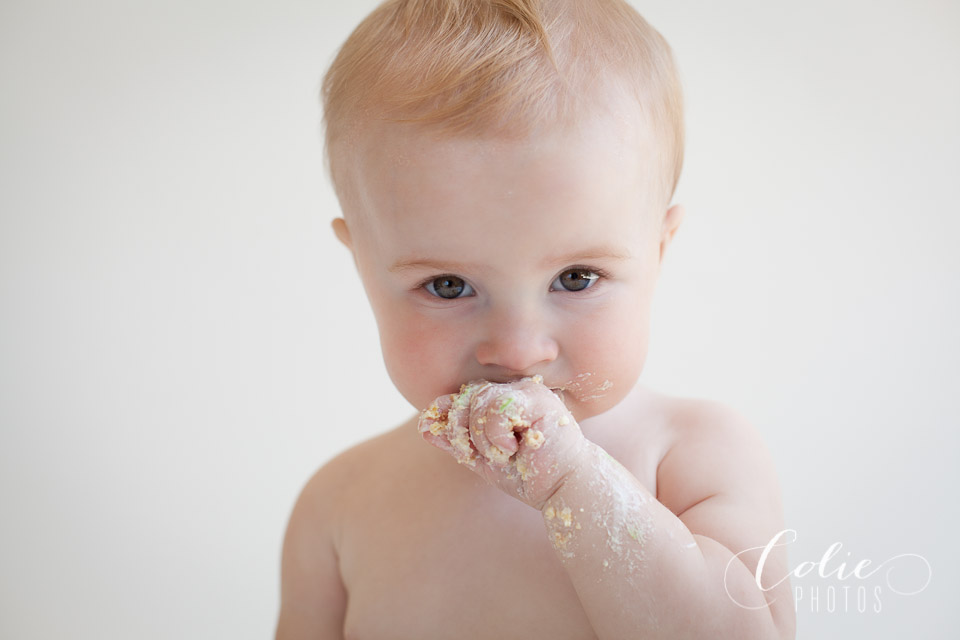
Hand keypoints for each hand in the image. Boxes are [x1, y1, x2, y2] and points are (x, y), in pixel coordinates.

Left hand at [418, 376, 588, 508]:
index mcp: (502, 400)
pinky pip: (496, 408)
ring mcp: (526, 391)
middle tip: (490, 454)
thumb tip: (423, 426)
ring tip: (507, 452)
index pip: (462, 396)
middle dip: (464, 432)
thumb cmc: (528, 475)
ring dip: (483, 438)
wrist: (562, 489)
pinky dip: (497, 435)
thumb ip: (456, 441)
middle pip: (465, 397)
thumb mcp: (482, 458)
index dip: (449, 416)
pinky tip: (516, 447)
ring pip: (478, 402)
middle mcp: (514, 389)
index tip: (460, 445)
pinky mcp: (537, 399)